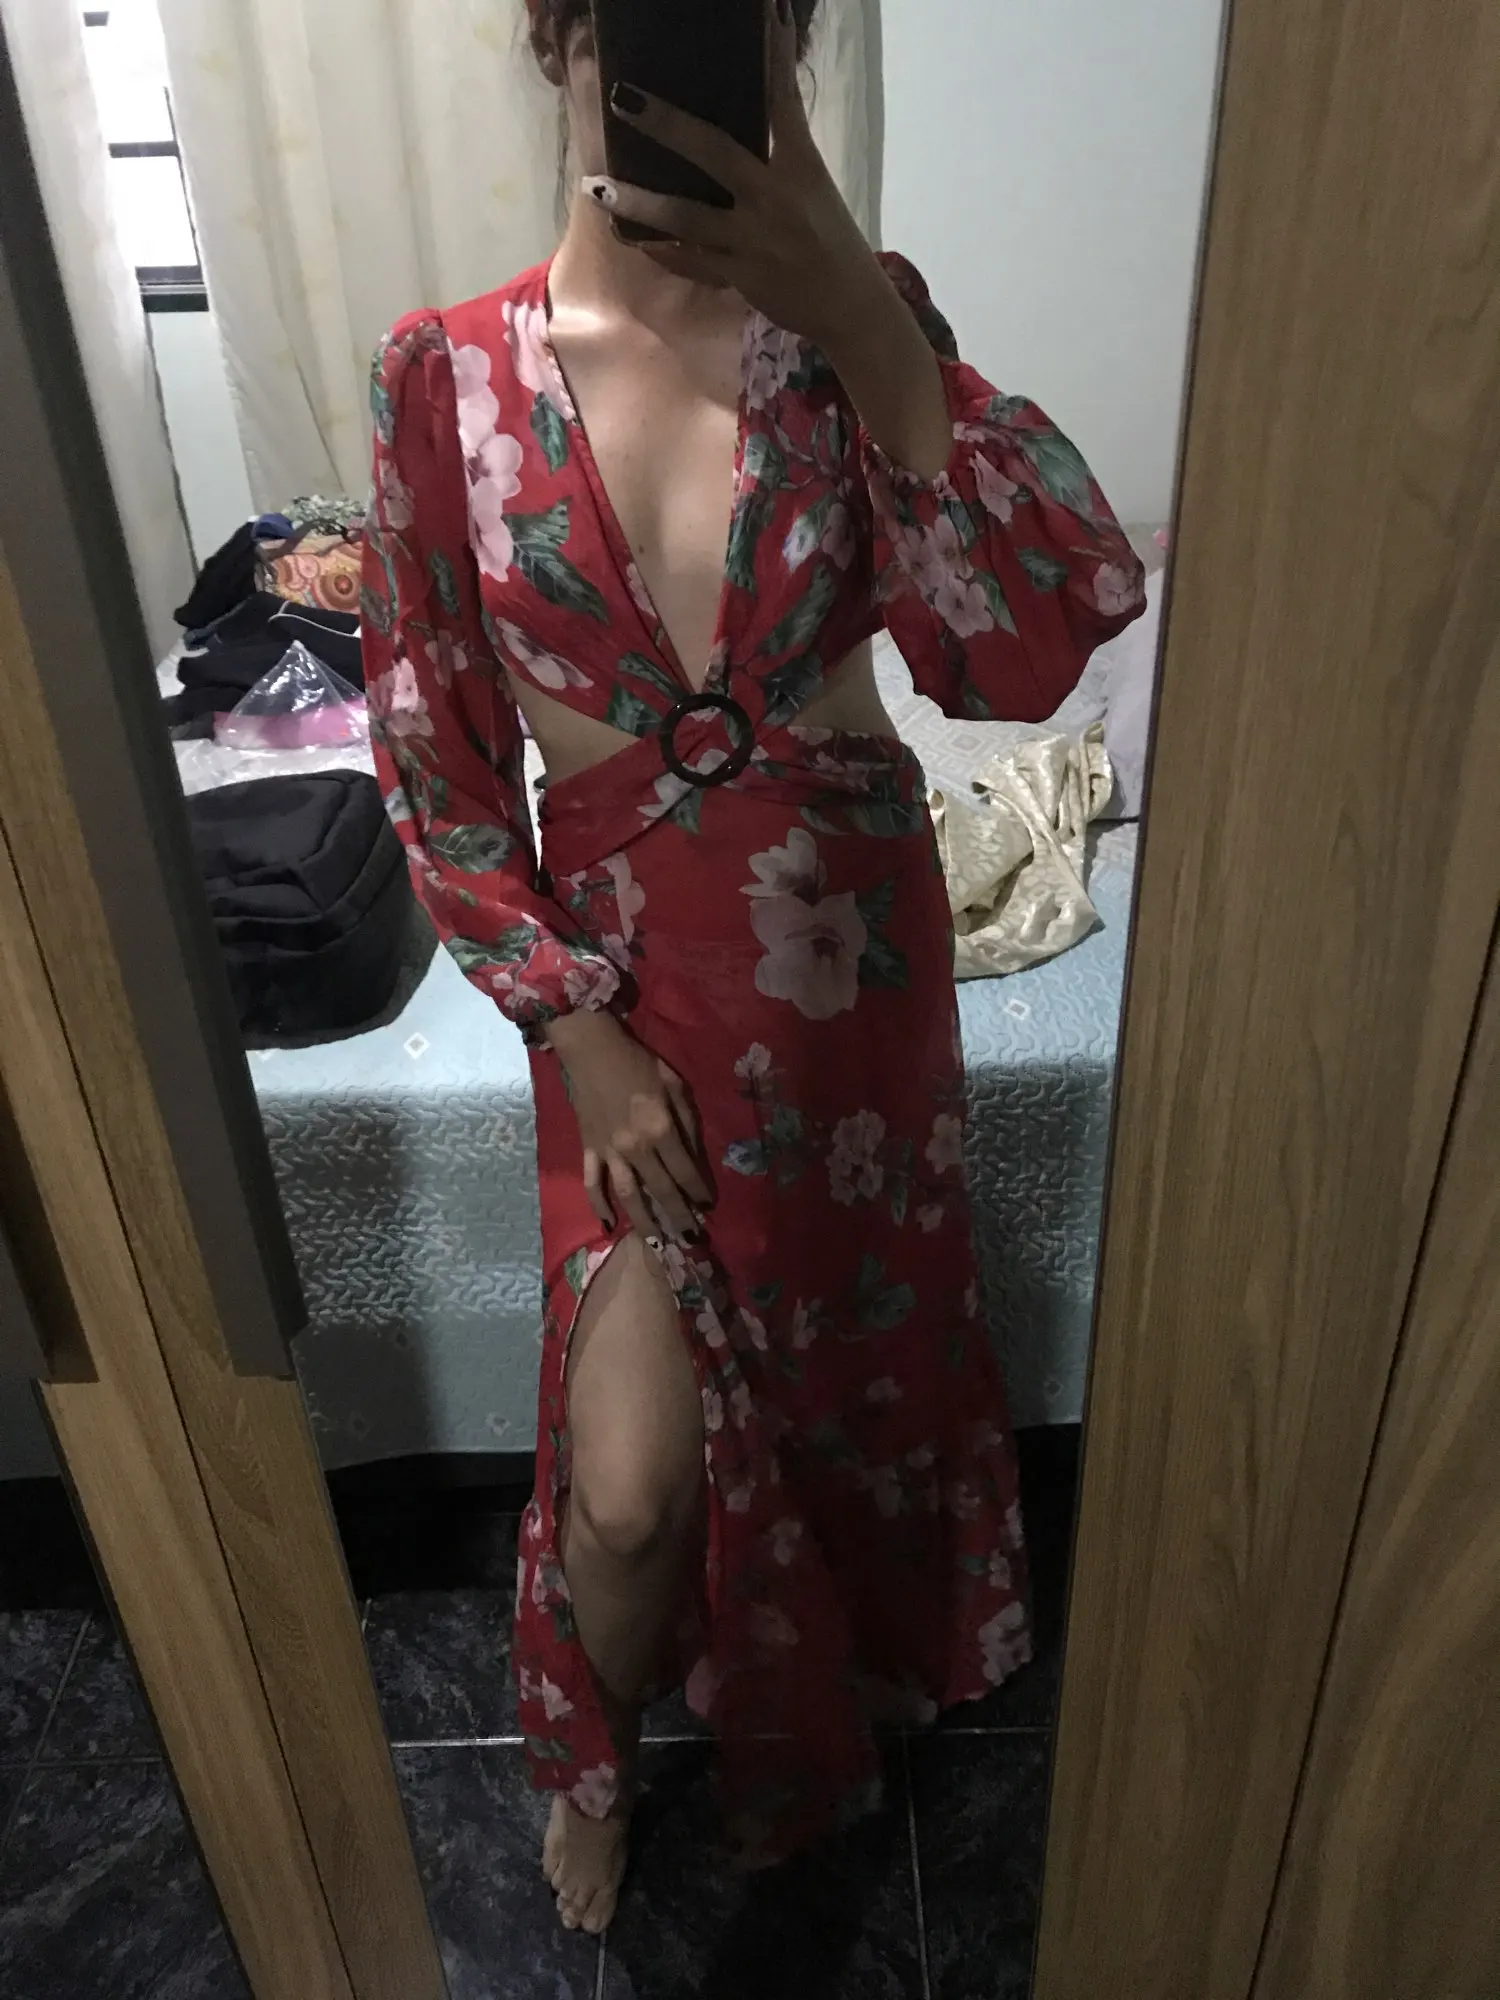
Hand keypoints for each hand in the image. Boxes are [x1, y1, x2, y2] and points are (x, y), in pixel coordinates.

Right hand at [546, 1009, 712, 1241]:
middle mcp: (635, 1146)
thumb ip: (687, 1123)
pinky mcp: (588, 1150)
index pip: (685, 1170)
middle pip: (660, 1190)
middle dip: (679, 1216)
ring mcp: (608, 1151)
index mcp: (660, 1128)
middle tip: (692, 1238)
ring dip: (644, 1221)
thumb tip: (694, 1158)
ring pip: (627, 1195)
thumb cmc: (638, 1063)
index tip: (709, 1207)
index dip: (699, 1192)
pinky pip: (591, 1183)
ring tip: (658, 1242)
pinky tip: (609, 1225)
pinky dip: (598, 1205)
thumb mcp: (674, 1085)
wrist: (591, 1049)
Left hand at [585, 0, 882, 347]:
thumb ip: (778, 155)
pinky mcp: (740, 276)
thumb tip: (741, 121)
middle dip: (666, 124)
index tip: (764, 6)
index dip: (771, 50)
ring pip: (686, 218)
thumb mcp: (813, 188)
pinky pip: (691, 262)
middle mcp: (774, 198)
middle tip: (623, 96)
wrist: (851, 306)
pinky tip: (632, 238)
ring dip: (639, 203)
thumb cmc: (833, 241)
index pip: (781, 97)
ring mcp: (753, 240)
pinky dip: (662, 251)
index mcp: (800, 166)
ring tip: (596, 186)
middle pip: (713, 151)